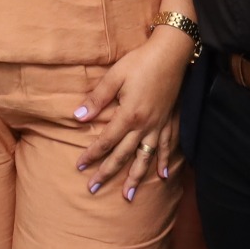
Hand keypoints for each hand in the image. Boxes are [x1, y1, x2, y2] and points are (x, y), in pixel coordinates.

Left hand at [73, 25, 190, 200]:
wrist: (171, 53)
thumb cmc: (140, 61)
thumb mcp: (114, 76)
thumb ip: (97, 99)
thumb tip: (78, 117)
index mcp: (129, 115)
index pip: (106, 141)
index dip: (92, 154)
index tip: (80, 167)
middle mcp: (144, 125)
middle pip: (123, 154)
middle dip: (107, 172)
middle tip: (94, 189)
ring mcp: (159, 125)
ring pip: (145, 157)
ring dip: (136, 177)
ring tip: (128, 195)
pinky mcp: (169, 120)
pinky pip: (167, 146)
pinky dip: (164, 161)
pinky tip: (163, 176)